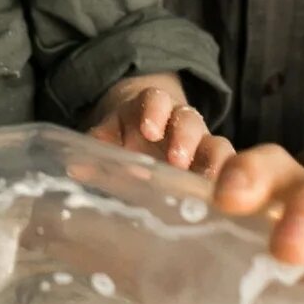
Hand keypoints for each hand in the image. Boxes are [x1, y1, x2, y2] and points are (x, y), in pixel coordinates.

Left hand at [88, 75, 232, 174]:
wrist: (148, 134)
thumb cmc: (126, 136)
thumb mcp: (110, 135)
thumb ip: (98, 146)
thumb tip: (76, 167)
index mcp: (152, 108)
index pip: (156, 100)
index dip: (154, 111)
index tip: (148, 130)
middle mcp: (180, 122)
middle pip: (188, 120)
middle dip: (184, 138)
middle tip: (176, 160)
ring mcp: (201, 144)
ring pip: (215, 144)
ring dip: (212, 162)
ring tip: (206, 184)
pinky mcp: (213, 166)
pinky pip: (228, 170)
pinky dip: (226, 183)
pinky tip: (224, 203)